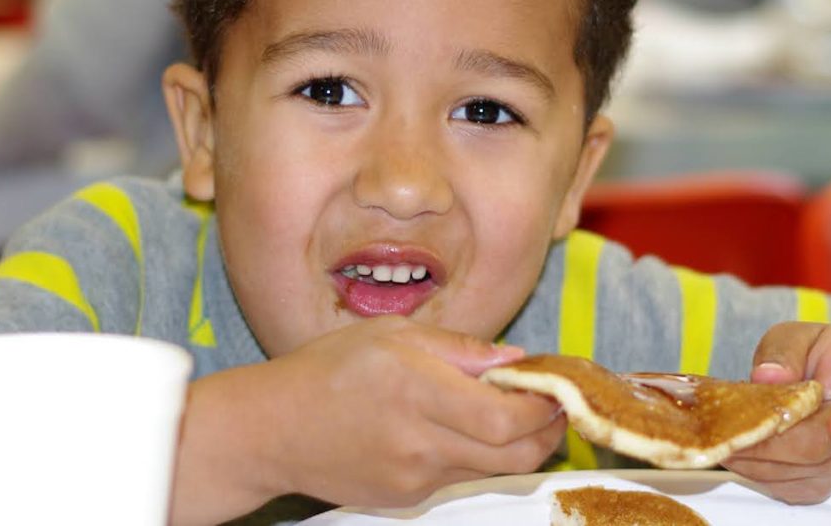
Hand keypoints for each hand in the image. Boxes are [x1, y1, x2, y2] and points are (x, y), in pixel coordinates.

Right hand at [170, 317, 565, 524]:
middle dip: (546, 433)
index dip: (543, 407)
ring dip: (514, 445)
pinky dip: (473, 455)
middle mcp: (420, 441)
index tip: (555, 387)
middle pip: (513, 455)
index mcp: (417, 389)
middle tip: (553, 407)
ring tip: (511, 412)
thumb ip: (459, 347)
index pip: (507, 417)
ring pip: (491, 470)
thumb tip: (513, 359)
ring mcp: (414, 477)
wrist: (275, 428)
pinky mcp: (406, 497)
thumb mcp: (392, 333)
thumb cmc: (328, 368)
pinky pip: (457, 477)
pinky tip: (456, 428)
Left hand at [722, 322, 830, 503]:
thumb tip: (768, 376)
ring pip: (794, 473)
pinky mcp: (812, 483)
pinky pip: (780, 486)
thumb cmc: (815, 357)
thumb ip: (785, 351)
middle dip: (766, 442)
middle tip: (723, 430)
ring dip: (750, 458)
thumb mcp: (800, 337)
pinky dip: (750, 470)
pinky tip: (728, 450)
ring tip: (716, 437)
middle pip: (816, 449)